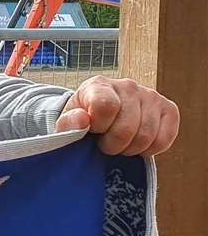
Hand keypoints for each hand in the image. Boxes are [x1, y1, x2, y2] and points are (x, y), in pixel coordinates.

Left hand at [54, 75, 178, 156]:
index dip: (99, 126)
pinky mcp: (169, 109)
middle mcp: (128, 86)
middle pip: (126, 128)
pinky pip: (164, 139)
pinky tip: (136, 144)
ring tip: (120, 143)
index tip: (93, 130)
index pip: (105, 106)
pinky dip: (150, 150)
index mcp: (99, 85)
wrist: (101, 115)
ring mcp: (151, 96)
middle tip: (105, 143)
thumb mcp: (68, 122)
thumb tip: (82, 120)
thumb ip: (68, 123)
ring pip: (146, 136)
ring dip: (130, 149)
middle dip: (113, 145)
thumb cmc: (84, 119)